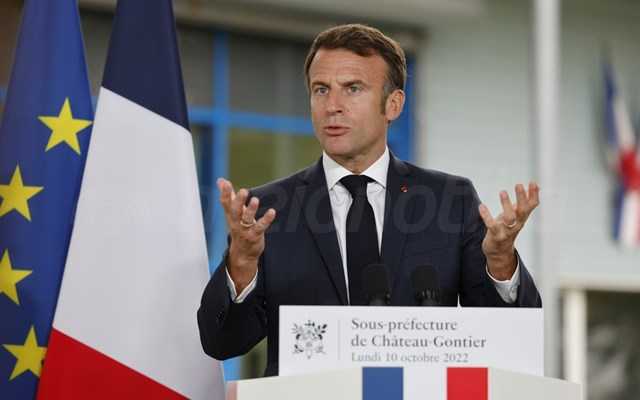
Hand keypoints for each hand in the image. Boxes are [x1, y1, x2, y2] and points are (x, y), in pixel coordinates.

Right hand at [217, 177, 275, 292]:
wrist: (242, 254)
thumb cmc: (239, 228)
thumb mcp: (232, 213)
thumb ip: (228, 196)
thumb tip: (220, 180)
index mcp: (230, 215)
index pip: (225, 203)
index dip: (224, 193)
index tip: (225, 183)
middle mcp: (236, 223)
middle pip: (235, 211)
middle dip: (238, 201)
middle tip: (243, 191)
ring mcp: (245, 230)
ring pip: (246, 220)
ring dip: (251, 210)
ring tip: (255, 200)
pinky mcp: (255, 236)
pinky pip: (260, 227)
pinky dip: (266, 220)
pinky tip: (272, 212)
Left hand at [478, 182, 539, 280]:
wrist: (499, 252)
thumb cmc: (507, 228)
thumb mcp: (517, 214)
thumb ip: (524, 201)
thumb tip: (535, 186)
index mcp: (522, 218)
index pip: (532, 206)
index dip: (533, 195)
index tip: (533, 182)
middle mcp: (517, 224)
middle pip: (522, 211)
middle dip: (521, 198)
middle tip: (519, 185)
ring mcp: (506, 230)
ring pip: (509, 218)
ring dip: (506, 205)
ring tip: (503, 191)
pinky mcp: (495, 235)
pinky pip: (491, 225)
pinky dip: (486, 216)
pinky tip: (481, 206)